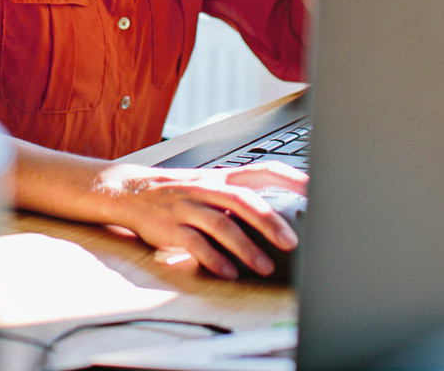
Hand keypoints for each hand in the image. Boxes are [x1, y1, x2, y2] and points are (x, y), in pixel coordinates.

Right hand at [106, 160, 307, 279]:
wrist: (130, 191)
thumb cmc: (178, 194)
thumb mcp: (209, 188)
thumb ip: (239, 199)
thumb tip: (280, 217)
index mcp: (220, 177)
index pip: (261, 171)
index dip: (289, 178)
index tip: (314, 190)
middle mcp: (205, 188)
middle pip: (241, 199)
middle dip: (268, 221)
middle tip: (292, 242)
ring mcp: (186, 207)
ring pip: (220, 223)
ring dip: (244, 246)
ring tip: (264, 266)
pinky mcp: (169, 228)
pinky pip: (194, 243)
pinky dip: (213, 258)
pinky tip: (228, 272)